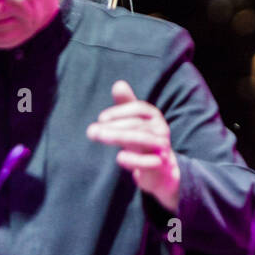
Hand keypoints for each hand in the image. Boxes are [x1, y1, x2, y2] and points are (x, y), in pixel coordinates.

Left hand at [86, 81, 181, 211]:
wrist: (162, 170)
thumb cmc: (143, 140)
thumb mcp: (135, 122)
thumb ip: (126, 104)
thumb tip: (118, 84)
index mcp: (154, 116)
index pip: (139, 108)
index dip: (120, 111)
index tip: (101, 118)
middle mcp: (161, 129)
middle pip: (138, 124)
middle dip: (114, 126)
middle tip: (92, 131)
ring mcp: (162, 147)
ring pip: (143, 139)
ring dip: (119, 137)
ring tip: (100, 137)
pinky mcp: (161, 166)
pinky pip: (150, 162)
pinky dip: (134, 159)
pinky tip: (119, 157)